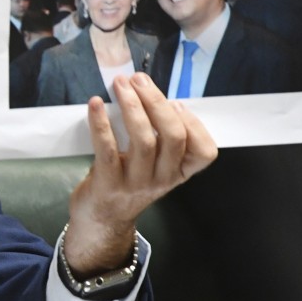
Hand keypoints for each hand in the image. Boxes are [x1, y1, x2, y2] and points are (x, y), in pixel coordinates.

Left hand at [65, 73, 216, 276]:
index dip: (193, 123)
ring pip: (144, 141)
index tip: (175, 103)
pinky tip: (96, 104)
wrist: (101, 220)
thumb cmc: (128, 182)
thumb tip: (153, 95)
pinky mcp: (108, 184)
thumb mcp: (155, 166)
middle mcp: (162, 179)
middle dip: (157, 103)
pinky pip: (107, 149)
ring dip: (132, 107)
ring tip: (121, 85)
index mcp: (178, 173)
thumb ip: (161, 138)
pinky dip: (101, 123)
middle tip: (138, 80)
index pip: (205, 152)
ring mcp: (136, 184)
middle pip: (173, 137)